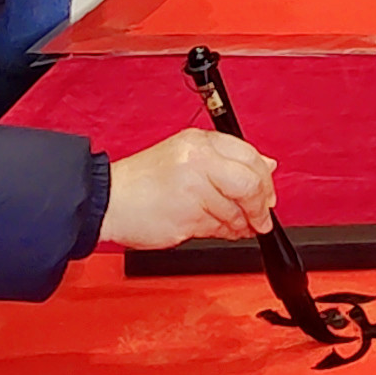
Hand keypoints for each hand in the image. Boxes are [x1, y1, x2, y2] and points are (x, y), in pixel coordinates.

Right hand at [101, 127, 280, 250]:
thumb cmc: (144, 181)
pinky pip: (217, 227)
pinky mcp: (187, 217)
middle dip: (260, 205)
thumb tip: (267, 167)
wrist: (108, 200)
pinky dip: (223, 232)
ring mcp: (194, 189)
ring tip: (235, 226)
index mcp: (201, 142)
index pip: (250, 157)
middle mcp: (200, 161)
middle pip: (249, 183)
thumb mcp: (188, 155)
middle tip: (262, 217)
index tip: (267, 195)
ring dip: (241, 223)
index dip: (264, 180)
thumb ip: (229, 160)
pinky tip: (217, 229)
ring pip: (235, 210)